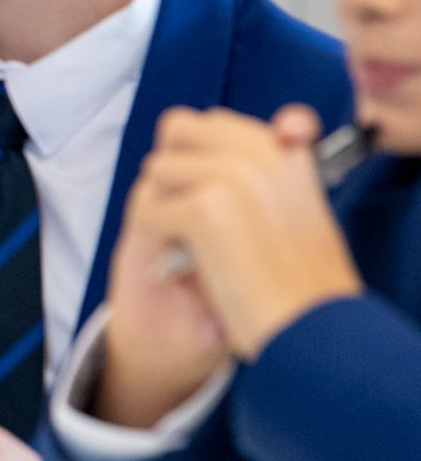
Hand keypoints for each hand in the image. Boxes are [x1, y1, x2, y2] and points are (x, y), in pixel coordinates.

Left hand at [130, 106, 361, 359]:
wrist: (311, 337)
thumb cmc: (303, 288)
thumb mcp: (302, 217)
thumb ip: (279, 174)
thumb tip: (282, 125)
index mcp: (290, 157)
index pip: (219, 122)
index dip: (200, 147)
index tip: (209, 184)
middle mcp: (264, 155)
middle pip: (179, 128)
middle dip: (172, 168)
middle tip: (190, 215)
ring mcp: (232, 178)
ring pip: (158, 168)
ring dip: (163, 204)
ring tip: (195, 244)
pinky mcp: (204, 208)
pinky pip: (149, 208)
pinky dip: (158, 237)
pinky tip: (187, 264)